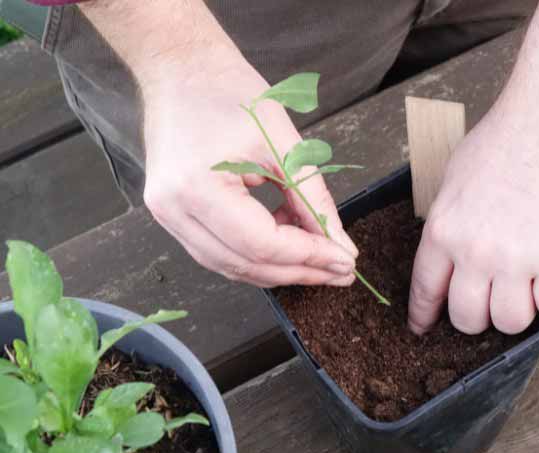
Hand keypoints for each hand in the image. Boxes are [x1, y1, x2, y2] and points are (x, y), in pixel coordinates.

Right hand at [141, 63, 357, 287]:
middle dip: (298, 271)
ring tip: (320, 258)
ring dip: (279, 268)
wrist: (182, 68)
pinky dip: (256, 254)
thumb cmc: (230, 92)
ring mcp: (167, 215)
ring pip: (230, 266)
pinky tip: (287, 239)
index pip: (262, 245)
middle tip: (339, 271)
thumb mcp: (284, 143)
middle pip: (245, 265)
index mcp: (198, 187)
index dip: (308, 257)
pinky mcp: (172, 214)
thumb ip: (312, 198)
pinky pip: (218, 251)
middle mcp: (174, 209)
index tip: (345, 261)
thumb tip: (339, 245)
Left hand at [407, 74, 538, 334]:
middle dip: (479, 315)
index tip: (424, 328)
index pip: (425, 290)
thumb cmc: (510, 133)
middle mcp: (474, 251)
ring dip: (519, 310)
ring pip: (510, 322)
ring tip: (530, 284)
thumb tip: (455, 254)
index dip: (425, 315)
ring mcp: (517, 258)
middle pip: (467, 319)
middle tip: (494, 298)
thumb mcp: (458, 175)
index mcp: (443, 228)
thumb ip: (452, 221)